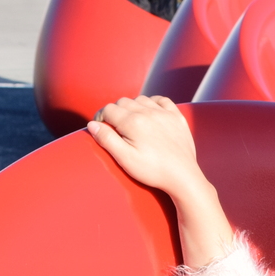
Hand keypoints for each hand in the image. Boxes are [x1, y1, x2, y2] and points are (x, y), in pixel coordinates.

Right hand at [87, 96, 234, 266]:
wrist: (182, 176)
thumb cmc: (152, 170)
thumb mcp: (124, 158)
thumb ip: (107, 139)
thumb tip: (92, 124)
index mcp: (132, 122)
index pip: (108, 109)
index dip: (100, 117)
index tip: (100, 127)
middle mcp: (148, 112)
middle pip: (123, 102)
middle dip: (115, 112)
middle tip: (114, 127)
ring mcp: (164, 113)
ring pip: (141, 99)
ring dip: (132, 106)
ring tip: (131, 122)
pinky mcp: (177, 117)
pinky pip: (162, 100)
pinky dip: (153, 102)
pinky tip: (150, 112)